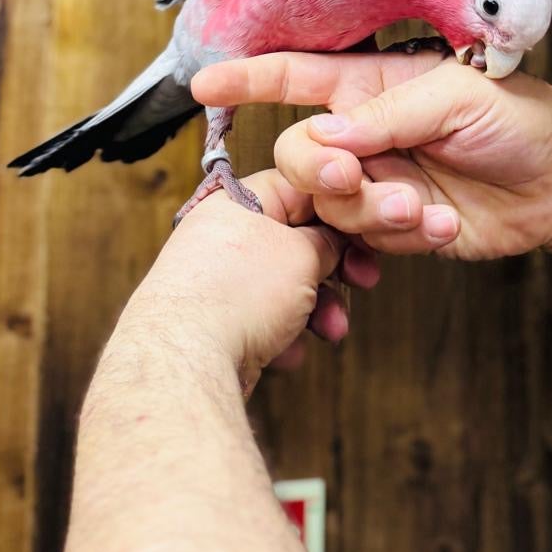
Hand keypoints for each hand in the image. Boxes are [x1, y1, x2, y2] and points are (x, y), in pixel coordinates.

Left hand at [124, 168, 379, 393]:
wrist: (187, 361)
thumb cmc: (236, 295)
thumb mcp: (302, 253)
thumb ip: (327, 241)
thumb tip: (335, 241)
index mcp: (236, 203)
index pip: (296, 189)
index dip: (336, 208)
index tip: (363, 229)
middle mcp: (220, 238)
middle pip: (293, 243)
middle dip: (332, 269)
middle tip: (361, 279)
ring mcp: (215, 284)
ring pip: (282, 289)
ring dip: (315, 310)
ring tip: (331, 329)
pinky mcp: (215, 327)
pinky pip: (263, 323)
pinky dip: (283, 336)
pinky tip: (287, 351)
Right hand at [192, 53, 551, 260]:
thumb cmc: (518, 117)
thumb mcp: (458, 97)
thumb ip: (390, 115)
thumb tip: (328, 138)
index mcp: (370, 84)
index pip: (294, 76)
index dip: (247, 79)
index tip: (202, 84)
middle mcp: (363, 133)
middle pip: (298, 156)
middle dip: (317, 174)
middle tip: (353, 179)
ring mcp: (376, 182)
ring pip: (330, 208)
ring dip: (371, 213)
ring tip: (423, 209)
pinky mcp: (394, 226)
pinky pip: (367, 243)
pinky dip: (400, 240)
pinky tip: (439, 228)